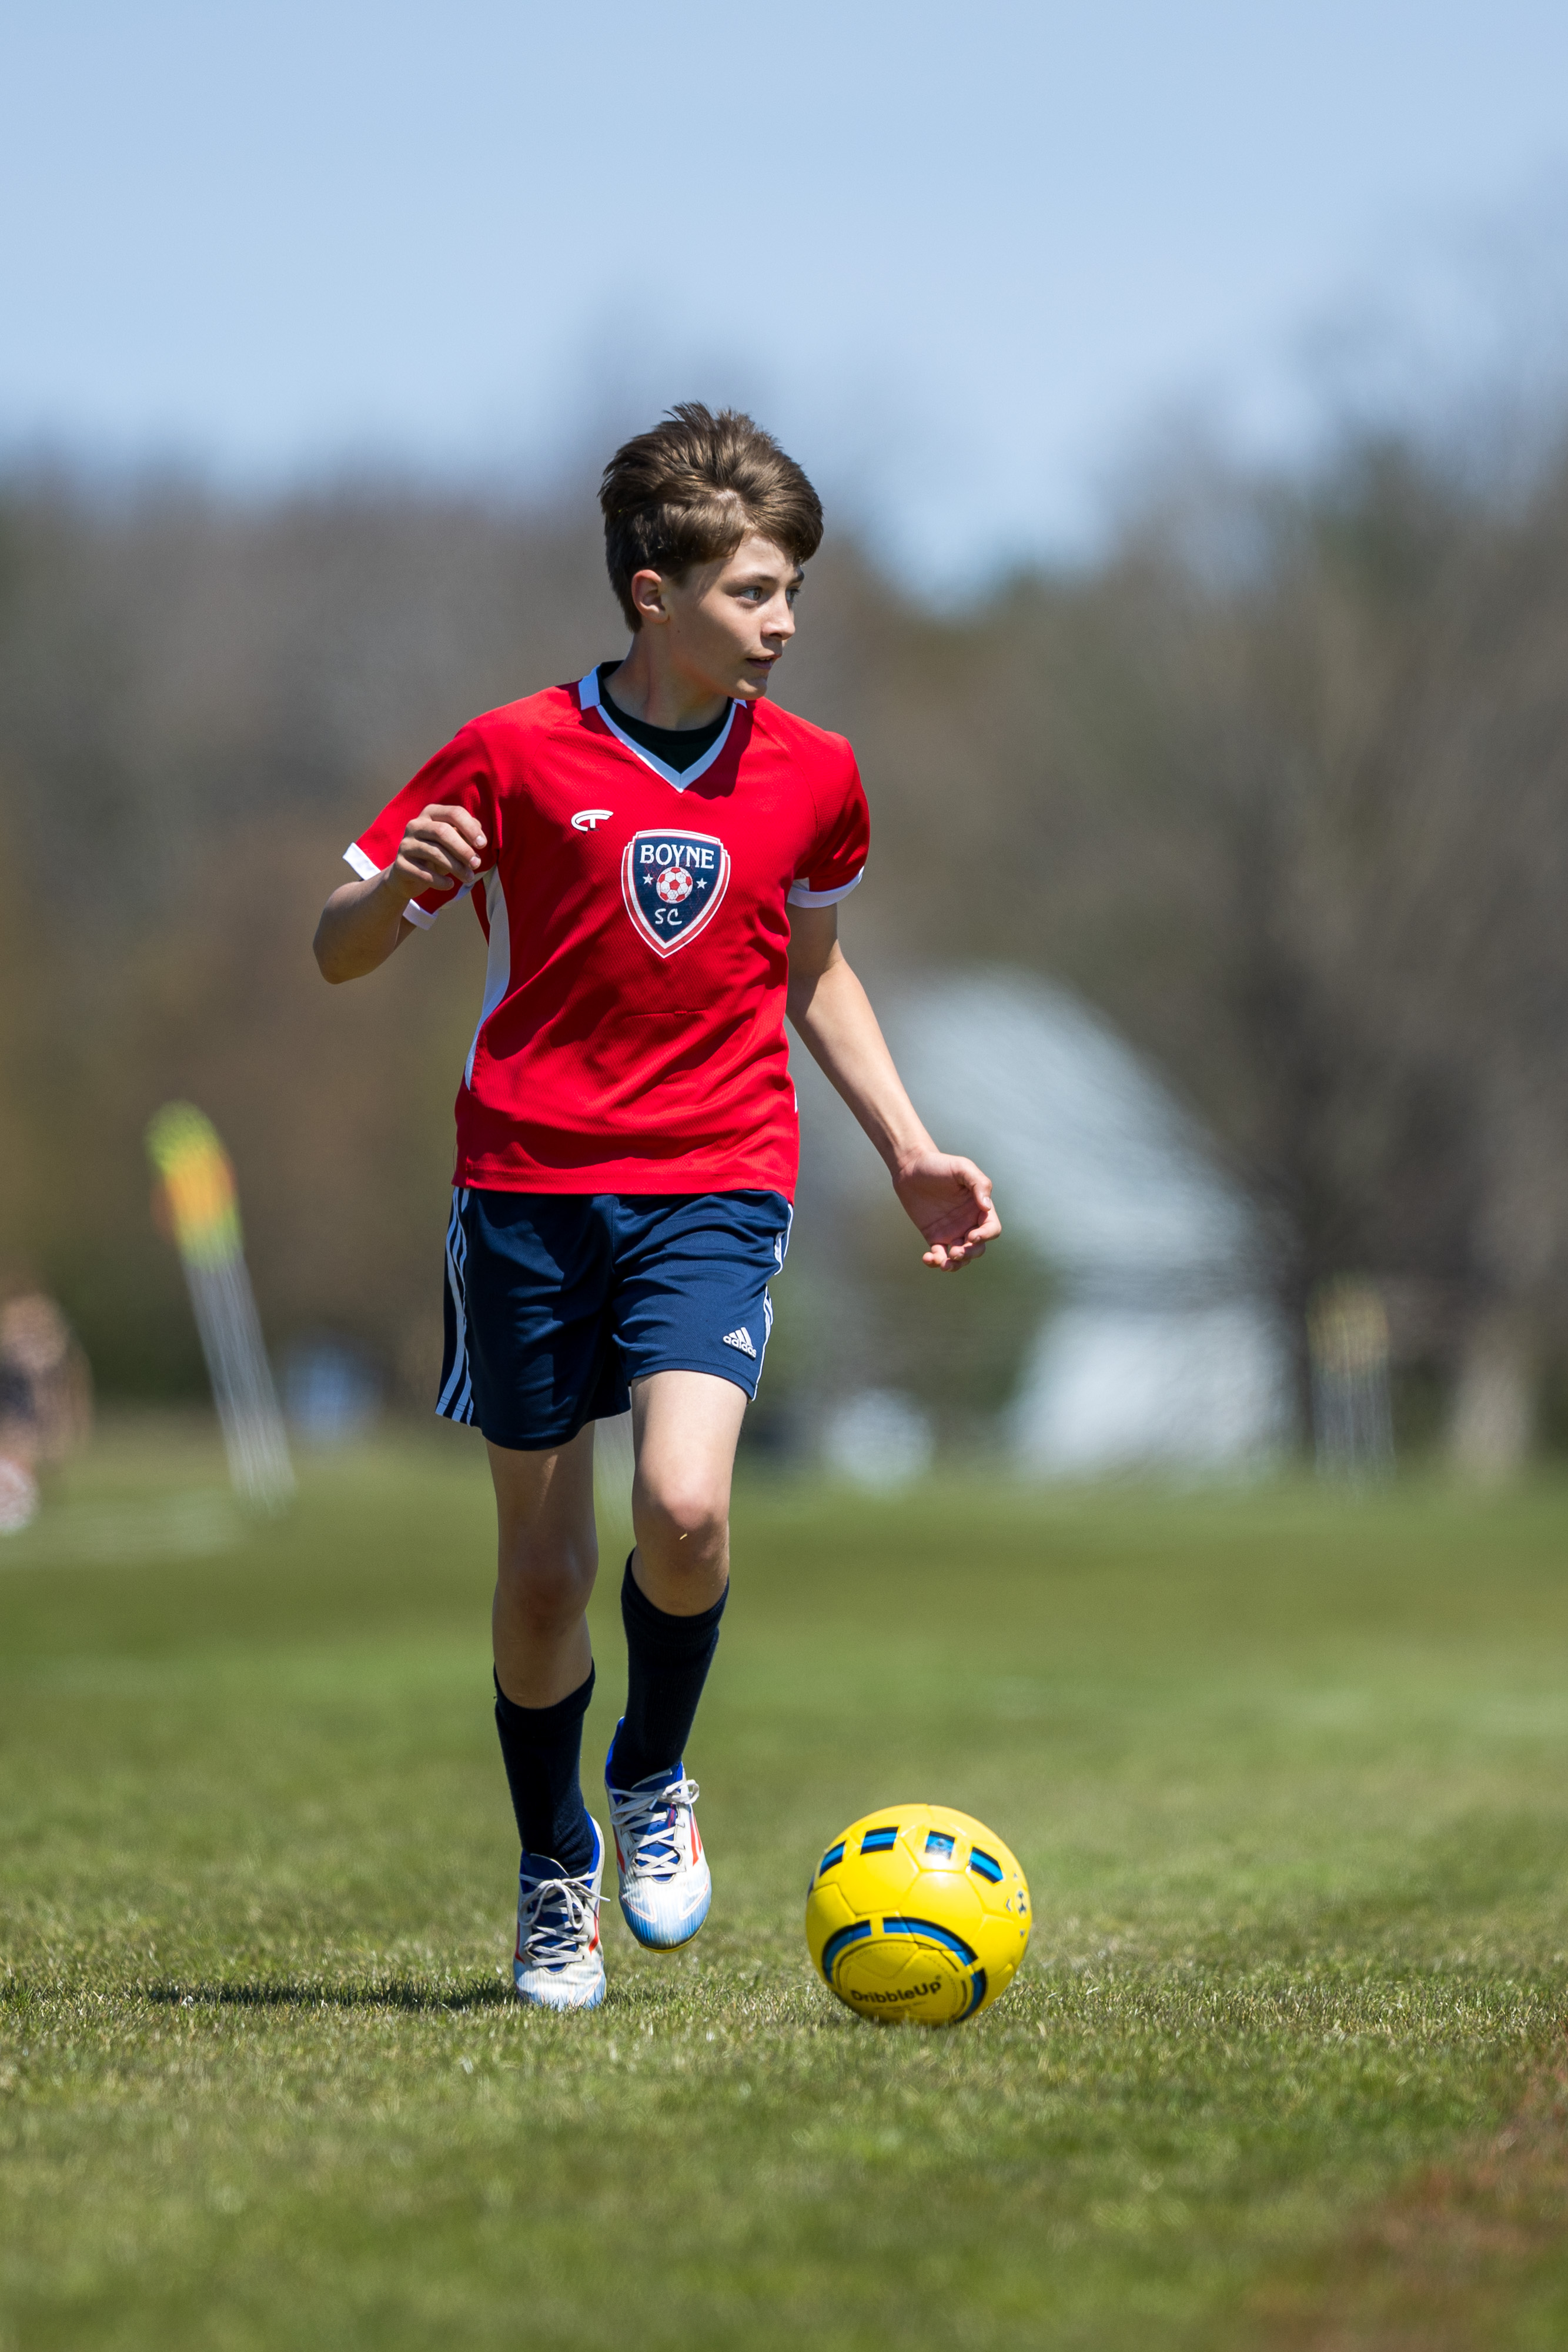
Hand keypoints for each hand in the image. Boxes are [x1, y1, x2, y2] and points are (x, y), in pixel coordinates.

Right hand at [388, 803, 487, 904]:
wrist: (407, 876)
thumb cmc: (436, 855)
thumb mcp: (451, 843)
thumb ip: (464, 834)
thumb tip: (479, 834)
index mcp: (430, 814)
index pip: (454, 813)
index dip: (470, 828)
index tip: (482, 845)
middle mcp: (415, 825)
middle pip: (442, 831)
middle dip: (463, 849)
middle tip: (477, 864)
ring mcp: (406, 844)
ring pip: (434, 852)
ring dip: (455, 867)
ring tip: (468, 877)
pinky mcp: (400, 864)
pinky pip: (423, 873)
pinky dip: (440, 881)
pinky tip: (450, 885)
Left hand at [892, 1151, 1000, 1270]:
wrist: (911, 1167)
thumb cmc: (939, 1165)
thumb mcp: (962, 1167)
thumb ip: (979, 1183)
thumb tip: (987, 1207)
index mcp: (979, 1209)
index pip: (992, 1229)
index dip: (985, 1236)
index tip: (971, 1236)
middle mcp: (969, 1223)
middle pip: (978, 1248)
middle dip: (970, 1254)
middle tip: (956, 1252)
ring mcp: (952, 1232)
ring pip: (961, 1257)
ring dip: (956, 1264)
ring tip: (944, 1263)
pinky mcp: (934, 1236)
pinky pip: (940, 1255)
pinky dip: (936, 1261)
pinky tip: (928, 1257)